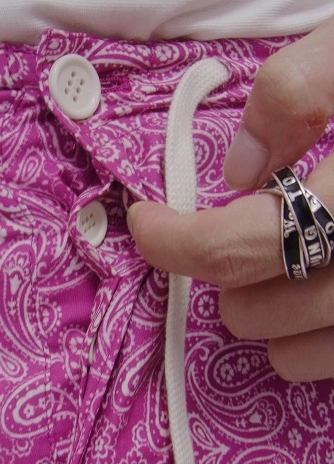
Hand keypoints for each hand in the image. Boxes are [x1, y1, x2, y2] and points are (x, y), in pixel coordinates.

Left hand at [127, 19, 333, 381]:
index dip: (176, 241)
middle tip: (239, 231)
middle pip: (258, 310)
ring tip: (284, 266)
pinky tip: (320, 299)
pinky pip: (329, 370)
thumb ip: (299, 92)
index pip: (242, 243)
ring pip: (290, 356)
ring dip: (264, 315)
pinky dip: (307, 347)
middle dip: (225, 275)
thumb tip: (240, 172)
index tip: (147, 222)